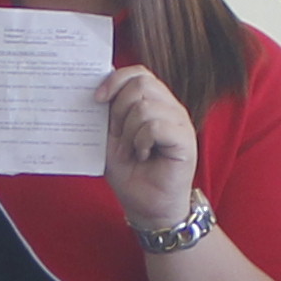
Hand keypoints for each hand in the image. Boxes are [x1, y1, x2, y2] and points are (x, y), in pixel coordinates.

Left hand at [98, 65, 203, 238]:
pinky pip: (155, 126)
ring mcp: (180, 122)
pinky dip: (141, 142)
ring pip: (146, 106)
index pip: (138, 73)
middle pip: (141, 84)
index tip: (97, 99)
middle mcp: (169, 107)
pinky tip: (142, 155)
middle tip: (117, 136)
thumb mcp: (111, 139)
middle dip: (119, 109)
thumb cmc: (131, 173)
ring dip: (129, 132)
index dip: (115, 80)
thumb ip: (107, 114)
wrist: (147, 207)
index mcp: (153, 102)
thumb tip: (94, 90)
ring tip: (130, 152)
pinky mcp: (185, 140)